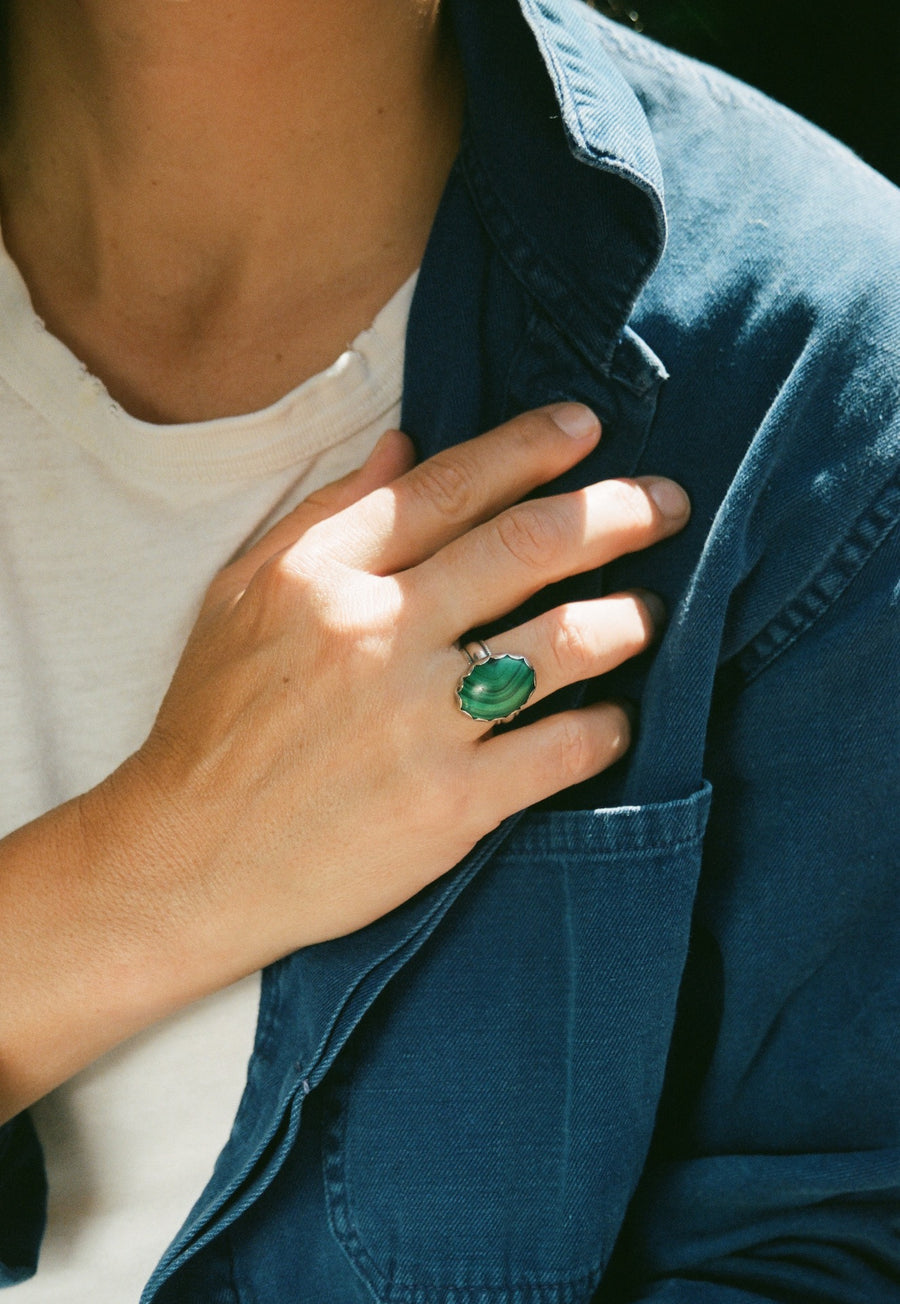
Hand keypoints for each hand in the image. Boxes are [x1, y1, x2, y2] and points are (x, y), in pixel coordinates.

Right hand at [94, 404, 688, 989]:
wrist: (190, 861)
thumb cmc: (214, 725)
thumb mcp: (240, 598)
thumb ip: (326, 516)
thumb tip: (408, 445)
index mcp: (322, 577)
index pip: (448, 486)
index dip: (529, 447)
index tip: (585, 427)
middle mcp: (376, 636)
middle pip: (525, 548)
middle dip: (614, 513)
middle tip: (668, 502)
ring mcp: (418, 723)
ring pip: (562, 643)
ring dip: (626, 619)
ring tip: (650, 613)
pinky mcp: (451, 805)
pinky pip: (561, 749)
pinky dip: (605, 727)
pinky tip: (614, 719)